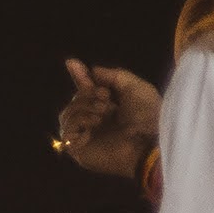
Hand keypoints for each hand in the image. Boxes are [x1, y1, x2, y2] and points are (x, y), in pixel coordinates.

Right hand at [55, 60, 161, 181]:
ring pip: (67, 113)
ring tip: (103, 112)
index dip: (79, 77)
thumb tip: (92, 71)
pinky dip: (78, 121)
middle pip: (75, 99)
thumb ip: (114, 75)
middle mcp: (96, 122)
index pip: (88, 90)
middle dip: (87, 93)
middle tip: (106, 97)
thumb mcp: (136, 87)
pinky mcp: (78, 150)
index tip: (71, 62)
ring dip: (83, 107)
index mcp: (110, 108)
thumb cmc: (147, 116)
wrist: (147, 142)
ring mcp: (85, 136)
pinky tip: (94, 124)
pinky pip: (65, 130)